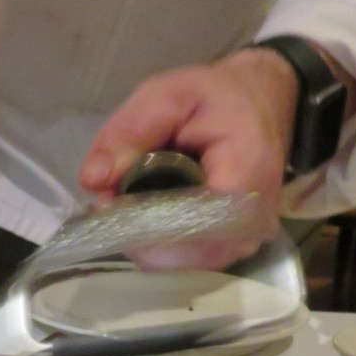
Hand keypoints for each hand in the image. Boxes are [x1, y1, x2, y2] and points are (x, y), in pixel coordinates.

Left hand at [78, 47, 299, 269]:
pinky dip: (164, 243)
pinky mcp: (238, 247)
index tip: (108, 203)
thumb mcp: (166, 95)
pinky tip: (151, 215)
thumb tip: (91, 181)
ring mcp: (247, 240)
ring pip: (185, 261)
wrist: (263, 102)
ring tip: (131, 204)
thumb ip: (128, 132)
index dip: (141, 223)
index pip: (188, 223)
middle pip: (183, 251)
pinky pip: (193, 259)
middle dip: (138, 233)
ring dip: (148, 240)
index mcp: (244, 174)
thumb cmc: (216, 97)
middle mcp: (252, 221)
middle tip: (112, 201)